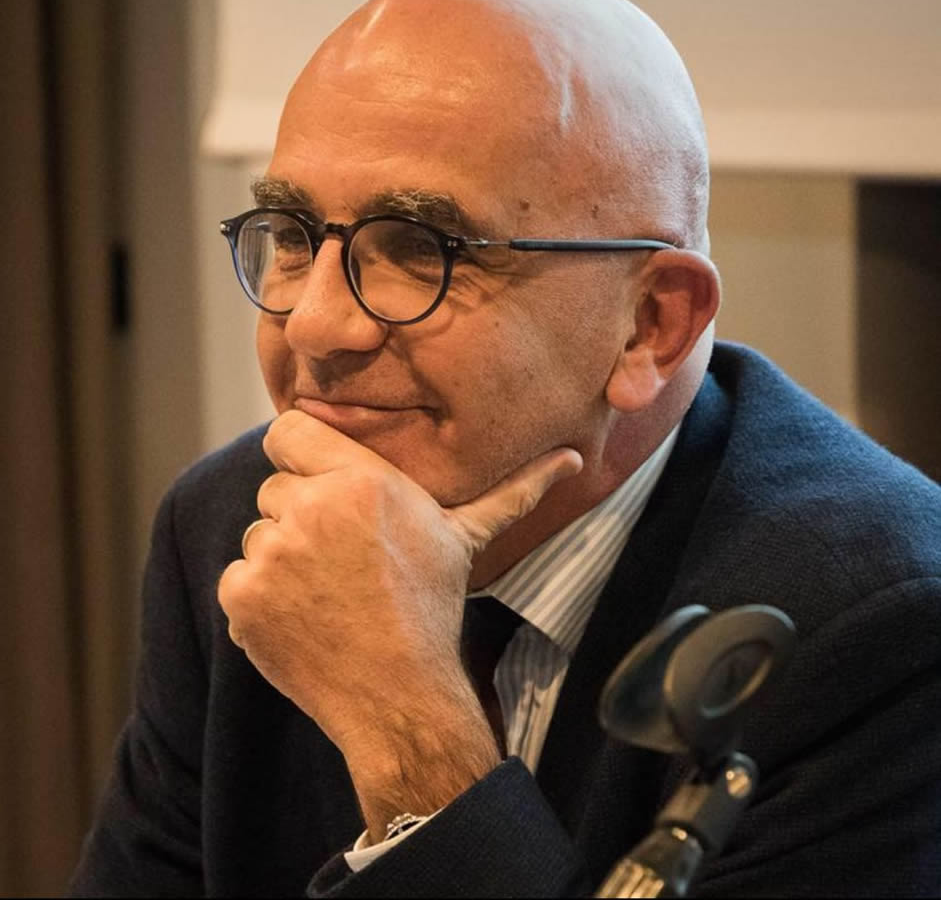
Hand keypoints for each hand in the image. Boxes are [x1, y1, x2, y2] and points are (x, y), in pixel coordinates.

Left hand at [217, 409, 581, 837]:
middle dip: (300, 515)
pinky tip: (304, 617)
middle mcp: (310, 506)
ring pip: (257, 535)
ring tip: (328, 591)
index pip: (285, 431)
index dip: (301, 455)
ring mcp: (270, 553)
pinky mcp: (241, 596)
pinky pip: (239, 577)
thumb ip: (513, 491)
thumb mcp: (467, 537)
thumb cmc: (433, 606)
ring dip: (282, 558)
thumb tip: (574, 457)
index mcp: (360, 479)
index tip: (321, 483)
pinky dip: (262, 598)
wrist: (399, 693)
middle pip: (274, 488)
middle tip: (341, 556)